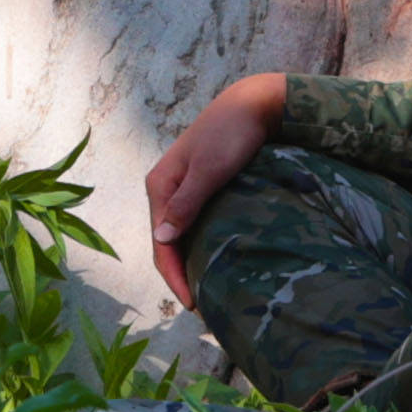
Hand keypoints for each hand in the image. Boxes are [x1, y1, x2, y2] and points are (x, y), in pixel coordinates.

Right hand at [143, 73, 287, 306]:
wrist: (252, 103)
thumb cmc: (232, 134)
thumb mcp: (210, 170)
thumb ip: (186, 203)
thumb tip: (162, 239)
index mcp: (159, 185)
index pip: (160, 244)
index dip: (173, 277)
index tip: (193, 305)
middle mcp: (164, 188)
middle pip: (166, 242)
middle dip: (178, 275)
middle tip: (200, 307)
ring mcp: (181, 187)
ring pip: (178, 234)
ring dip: (187, 262)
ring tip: (206, 290)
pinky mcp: (198, 186)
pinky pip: (191, 224)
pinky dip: (197, 245)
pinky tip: (212, 259)